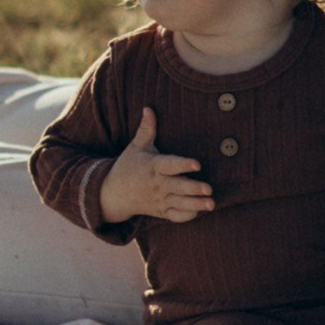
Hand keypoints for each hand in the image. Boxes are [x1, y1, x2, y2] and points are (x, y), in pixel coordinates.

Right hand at [97, 108, 213, 226]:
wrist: (113, 195)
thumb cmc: (128, 166)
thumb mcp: (136, 147)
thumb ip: (146, 129)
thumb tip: (148, 107)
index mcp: (153, 167)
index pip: (169, 165)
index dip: (183, 165)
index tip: (197, 164)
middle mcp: (157, 185)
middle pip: (177, 187)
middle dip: (193, 189)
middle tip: (209, 189)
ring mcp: (159, 200)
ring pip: (178, 204)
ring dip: (195, 205)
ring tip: (211, 204)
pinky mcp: (160, 211)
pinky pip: (173, 216)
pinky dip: (185, 216)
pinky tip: (200, 212)